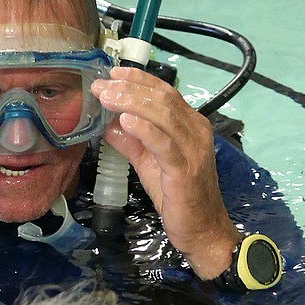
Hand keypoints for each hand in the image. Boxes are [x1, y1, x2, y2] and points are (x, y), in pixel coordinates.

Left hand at [91, 68, 237, 277]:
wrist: (203, 230)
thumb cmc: (179, 197)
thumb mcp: (149, 163)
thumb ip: (131, 142)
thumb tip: (107, 123)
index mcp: (190, 125)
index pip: (165, 92)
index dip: (139, 79)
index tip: (113, 73)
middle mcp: (195, 131)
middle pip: (162, 98)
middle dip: (129, 88)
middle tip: (101, 85)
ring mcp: (193, 149)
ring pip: (163, 115)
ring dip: (132, 102)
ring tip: (107, 97)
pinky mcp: (185, 170)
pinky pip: (164, 144)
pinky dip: (145, 129)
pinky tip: (125, 121)